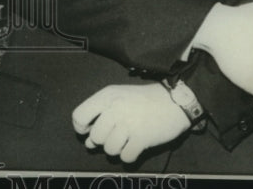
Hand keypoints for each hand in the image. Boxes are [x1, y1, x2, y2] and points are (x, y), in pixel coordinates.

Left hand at [72, 83, 190, 162]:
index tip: (92, 129)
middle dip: (103, 141)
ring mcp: (129, 123)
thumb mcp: (117, 98)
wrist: (174, 101)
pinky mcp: (142, 138)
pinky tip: (135, 146)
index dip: (82, 128)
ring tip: (126, 140)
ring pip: (109, 149)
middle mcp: (115, 108)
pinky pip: (126, 157)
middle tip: (116, 135)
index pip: (78, 116)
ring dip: (117, 149)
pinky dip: (129, 156)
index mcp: (106, 96)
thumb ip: (99, 117)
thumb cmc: (142, 100)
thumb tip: (88, 143)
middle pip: (95, 137)